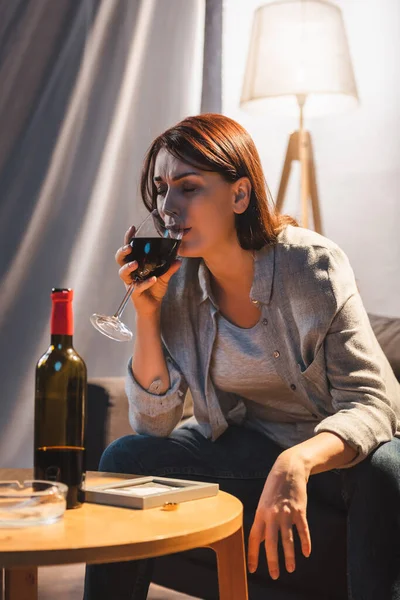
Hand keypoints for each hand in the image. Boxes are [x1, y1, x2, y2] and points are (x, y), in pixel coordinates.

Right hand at [115, 224, 181, 316]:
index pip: (129, 249)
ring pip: (123, 272)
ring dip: (128, 267)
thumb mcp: (164, 276)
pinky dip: (146, 283)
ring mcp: (130, 282)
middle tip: (129, 247)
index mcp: (135, 263)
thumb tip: (179, 260)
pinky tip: (153, 279)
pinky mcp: (134, 292)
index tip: (132, 228)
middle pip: (120, 258)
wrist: (154, 306)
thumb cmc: (155, 288)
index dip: (128, 238)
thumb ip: (169, 268)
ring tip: (135, 263)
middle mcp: (130, 271)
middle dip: (122, 251)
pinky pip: (137, 286)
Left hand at [247, 451, 310, 579]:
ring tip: (291, 569)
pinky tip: (306, 552)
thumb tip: (263, 540)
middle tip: (274, 575)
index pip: (255, 538)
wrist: (288, 469)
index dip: (253, 554)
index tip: (253, 569)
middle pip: (271, 542)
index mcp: (260, 512)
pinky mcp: (299, 509)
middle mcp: (272, 514)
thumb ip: (264, 521)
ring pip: (288, 539)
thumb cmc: (274, 487)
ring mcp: (286, 512)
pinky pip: (303, 529)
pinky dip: (305, 542)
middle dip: (273, 561)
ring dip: (290, 556)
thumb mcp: (264, 502)